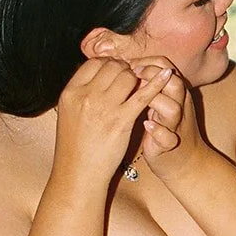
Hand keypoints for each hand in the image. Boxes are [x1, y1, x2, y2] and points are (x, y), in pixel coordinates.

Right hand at [54, 58, 172, 186]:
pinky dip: (157, 83)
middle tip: (132, 77)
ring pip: (127, 77)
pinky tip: (167, 75)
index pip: (94, 64)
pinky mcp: (121, 120)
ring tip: (141, 85)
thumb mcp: (69, 114)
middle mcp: (86, 96)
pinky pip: (143, 95)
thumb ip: (80, 94)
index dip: (109, 63)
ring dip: (138, 78)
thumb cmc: (74, 146)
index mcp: (70, 92)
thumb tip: (94, 78)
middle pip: (112, 67)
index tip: (117, 70)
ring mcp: (104, 107)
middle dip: (125, 69)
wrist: (78, 172)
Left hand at [132, 61, 207, 177]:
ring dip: (156, 101)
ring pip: (173, 108)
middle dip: (152, 75)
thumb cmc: (166, 127)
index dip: (148, 62)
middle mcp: (180, 107)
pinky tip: (147, 125)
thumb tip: (127, 66)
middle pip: (174, 83)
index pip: (166, 67)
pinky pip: (168, 138)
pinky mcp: (170, 145)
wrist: (185, 162)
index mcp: (176, 93)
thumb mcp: (160, 101)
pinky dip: (158, 131)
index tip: (130, 64)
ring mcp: (176, 126)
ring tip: (138, 99)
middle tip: (133, 75)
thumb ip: (149, 85)